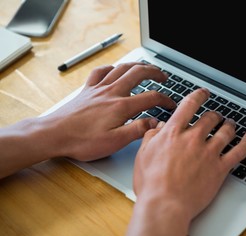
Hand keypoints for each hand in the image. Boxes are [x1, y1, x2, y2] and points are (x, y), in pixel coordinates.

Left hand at [42, 62, 176, 160]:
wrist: (54, 134)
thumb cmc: (82, 140)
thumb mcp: (114, 142)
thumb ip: (137, 130)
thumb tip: (155, 123)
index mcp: (121, 106)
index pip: (151, 97)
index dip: (165, 99)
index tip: (171, 104)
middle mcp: (111, 92)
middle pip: (138, 73)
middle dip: (154, 72)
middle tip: (164, 76)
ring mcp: (99, 88)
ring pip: (122, 68)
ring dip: (137, 65)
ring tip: (146, 67)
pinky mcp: (88, 90)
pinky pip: (101, 71)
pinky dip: (111, 67)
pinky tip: (114, 69)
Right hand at [127, 88, 245, 235]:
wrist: (165, 205)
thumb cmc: (152, 184)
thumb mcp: (143, 155)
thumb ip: (151, 136)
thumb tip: (158, 126)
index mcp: (173, 133)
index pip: (189, 105)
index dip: (198, 95)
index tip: (203, 93)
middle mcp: (193, 139)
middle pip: (210, 118)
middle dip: (214, 115)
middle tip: (215, 116)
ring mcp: (209, 153)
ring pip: (225, 131)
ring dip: (229, 125)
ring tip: (230, 124)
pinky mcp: (220, 168)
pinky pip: (239, 151)